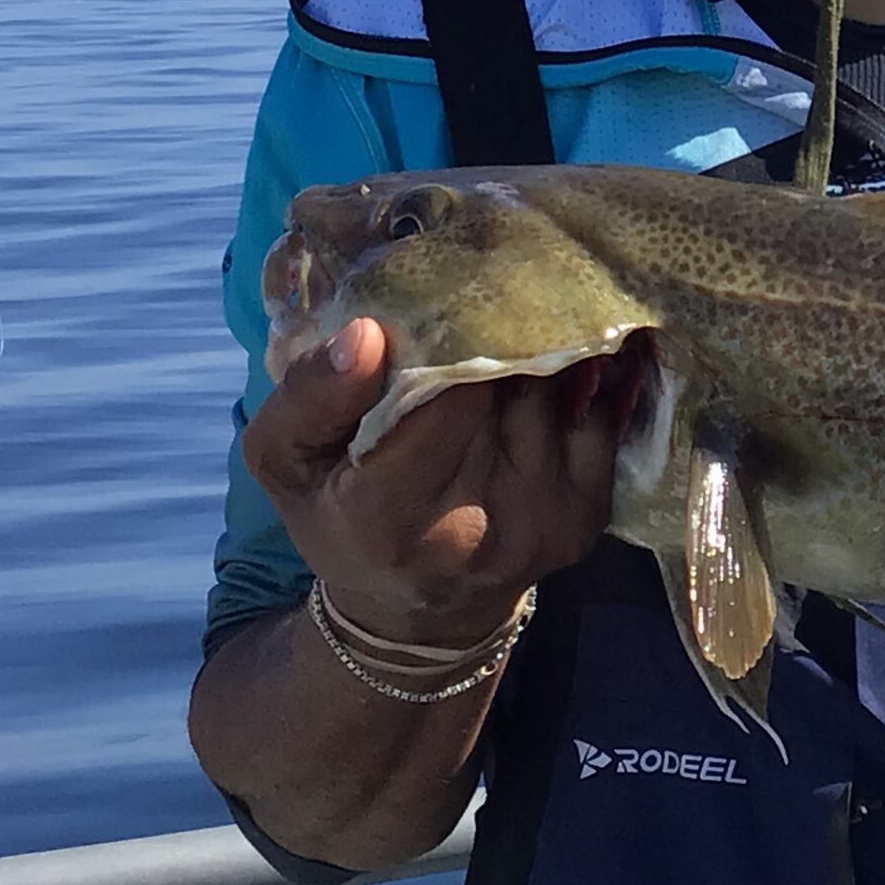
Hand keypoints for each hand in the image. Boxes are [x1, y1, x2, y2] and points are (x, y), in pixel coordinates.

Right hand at [240, 317, 617, 646]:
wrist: (422, 606)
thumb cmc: (340, 517)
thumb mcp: (286, 462)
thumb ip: (309, 398)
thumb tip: (367, 331)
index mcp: (388, 518)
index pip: (442, 396)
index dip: (448, 331)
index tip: (442, 289)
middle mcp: (476, 529)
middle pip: (507, 382)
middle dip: (499, 323)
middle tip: (486, 277)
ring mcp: (541, 522)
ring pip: (557, 386)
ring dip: (540, 343)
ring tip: (516, 308)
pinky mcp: (587, 515)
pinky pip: (598, 413)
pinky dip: (577, 377)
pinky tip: (553, 356)